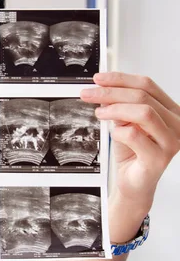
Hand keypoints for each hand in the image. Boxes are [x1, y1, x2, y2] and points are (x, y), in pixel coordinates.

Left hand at [80, 72, 179, 212]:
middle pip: (142, 96)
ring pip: (143, 112)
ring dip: (115, 109)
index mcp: (170, 110)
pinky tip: (114, 134)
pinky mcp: (159, 157)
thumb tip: (102, 88)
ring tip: (99, 113)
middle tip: (89, 93)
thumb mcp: (124, 121)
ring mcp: (171, 141)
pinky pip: (134, 135)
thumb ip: (119, 105)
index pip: (147, 85)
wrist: (132, 182)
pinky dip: (118, 131)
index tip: (98, 78)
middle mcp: (176, 123)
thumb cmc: (131, 151)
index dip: (120, 79)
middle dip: (110, 92)